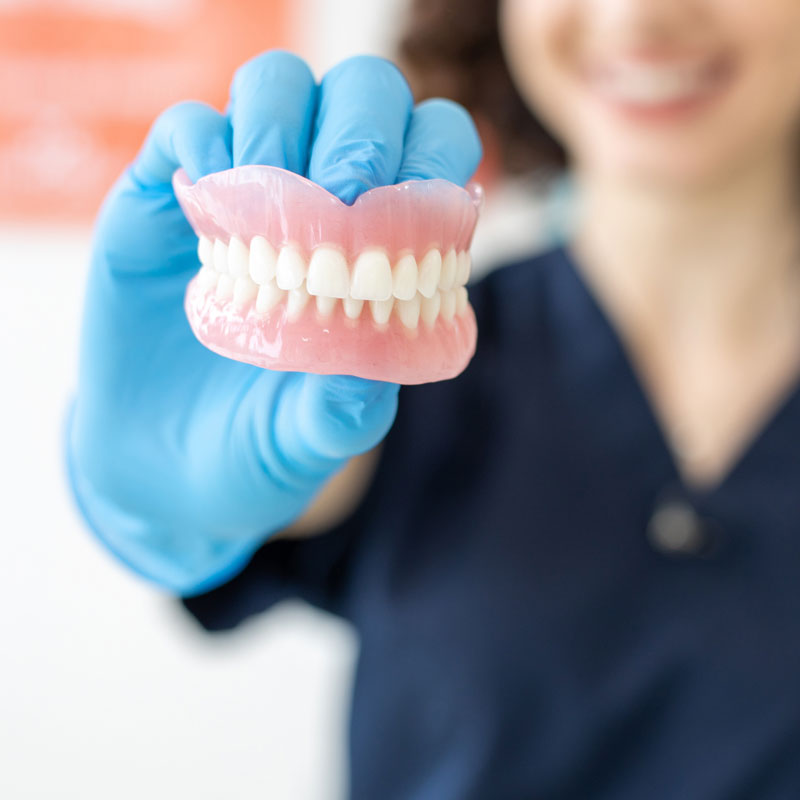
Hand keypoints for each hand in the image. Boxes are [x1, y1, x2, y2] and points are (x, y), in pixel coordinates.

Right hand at [67, 51, 481, 593]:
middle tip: (345, 190)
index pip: (432, 156)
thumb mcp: (303, 447)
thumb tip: (370, 378)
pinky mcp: (167, 202)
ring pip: (278, 89)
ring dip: (281, 123)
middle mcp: (318, 208)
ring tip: (268, 200)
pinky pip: (187, 127)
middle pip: (363, 97)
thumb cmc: (251, 455)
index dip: (432, 158)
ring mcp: (243, 198)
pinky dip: (204, 145)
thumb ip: (340, 417)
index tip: (407, 210)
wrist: (156, 474)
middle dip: (364, 127)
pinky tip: (208, 207)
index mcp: (380, 256)